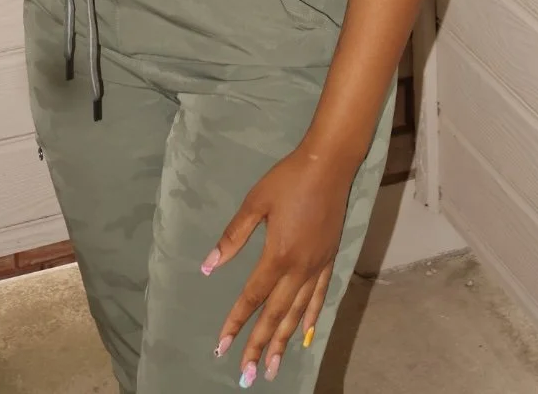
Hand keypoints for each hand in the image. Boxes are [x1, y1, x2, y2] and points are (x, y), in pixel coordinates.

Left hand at [204, 146, 355, 383]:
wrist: (329, 165)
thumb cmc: (288, 180)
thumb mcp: (255, 203)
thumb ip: (233, 237)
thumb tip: (209, 266)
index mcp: (277, 255)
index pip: (252, 297)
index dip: (235, 323)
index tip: (222, 347)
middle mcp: (299, 269)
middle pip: (275, 314)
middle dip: (260, 346)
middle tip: (248, 375)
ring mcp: (317, 266)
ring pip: (298, 313)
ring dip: (284, 341)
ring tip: (275, 368)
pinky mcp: (328, 259)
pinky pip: (319, 296)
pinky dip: (311, 318)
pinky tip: (305, 334)